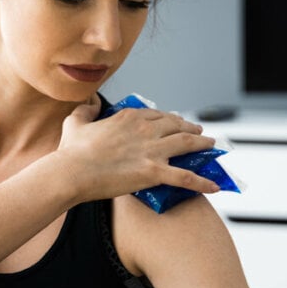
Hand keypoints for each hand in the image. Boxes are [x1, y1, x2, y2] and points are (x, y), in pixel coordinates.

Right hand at [57, 101, 219, 202]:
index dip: (169, 119)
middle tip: (199, 131)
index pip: (156, 115)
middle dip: (190, 127)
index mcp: (129, 117)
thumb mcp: (75, 122)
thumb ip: (85, 110)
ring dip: (202, 144)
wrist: (73, 172)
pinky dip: (202, 182)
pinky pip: (185, 177)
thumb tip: (90, 101)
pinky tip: (214, 186)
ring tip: (211, 146)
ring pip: (187, 144)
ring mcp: (152, 150)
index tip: (174, 122)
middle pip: (176, 125)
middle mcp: (145, 129)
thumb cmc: (72, 151)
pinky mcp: (154, 172)